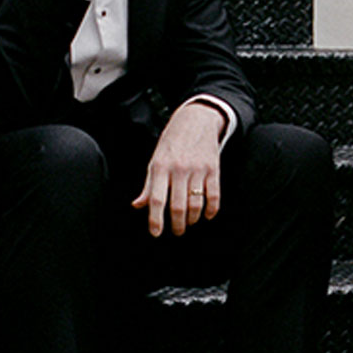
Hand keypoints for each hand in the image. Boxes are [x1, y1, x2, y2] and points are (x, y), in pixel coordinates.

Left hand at [131, 101, 224, 236]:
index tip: (156, 233)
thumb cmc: (173, 141)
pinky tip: (207, 214)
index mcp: (160, 167)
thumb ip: (149, 185)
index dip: (156, 219)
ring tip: (189, 222)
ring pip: (196, 204)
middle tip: (177, 231)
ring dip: (192, 219)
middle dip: (177, 225)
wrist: (196, 119)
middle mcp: (179, 169)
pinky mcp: (213, 169)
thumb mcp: (155, 159)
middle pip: (178, 206)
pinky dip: (211, 210)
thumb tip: (138, 205)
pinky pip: (214, 196)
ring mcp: (197, 169)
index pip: (157, 199)